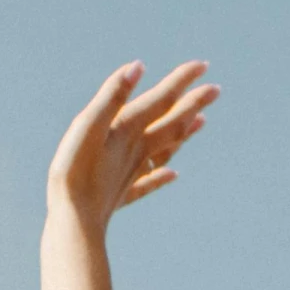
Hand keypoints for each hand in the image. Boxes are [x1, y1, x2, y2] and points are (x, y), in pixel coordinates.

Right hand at [47, 60, 218, 237]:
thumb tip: (138, 67)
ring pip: (166, 149)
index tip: (204, 66)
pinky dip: (163, 175)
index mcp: (130, 130)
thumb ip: (112, 96)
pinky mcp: (120, 194)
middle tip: (216, 90)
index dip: (182, 81)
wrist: (73, 223)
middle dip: (193, 104)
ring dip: (184, 134)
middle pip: (172, 123)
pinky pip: (149, 182)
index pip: (162, 100)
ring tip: (202, 121)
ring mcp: (131, 173)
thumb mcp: (88, 125)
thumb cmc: (75, 171)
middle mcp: (137, 150)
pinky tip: (173, 174)